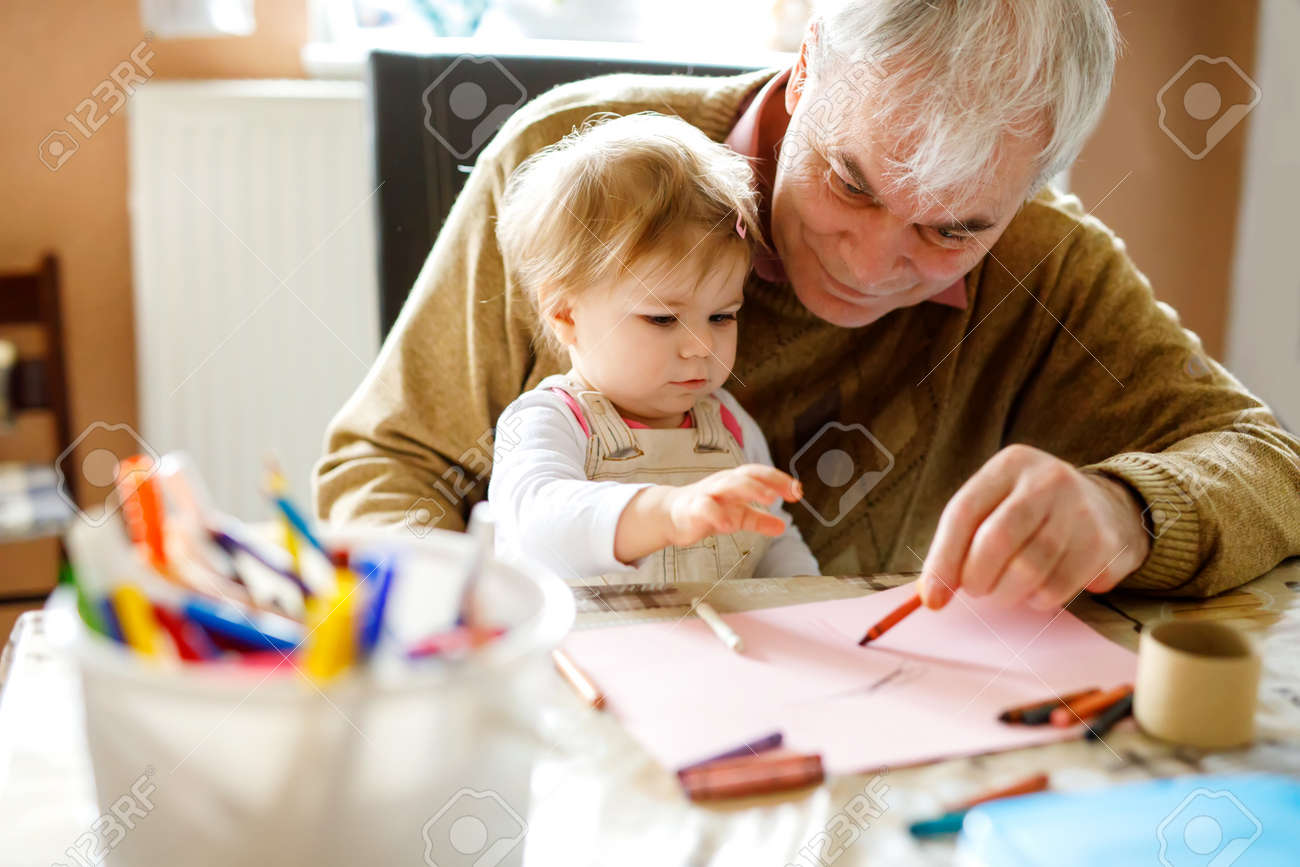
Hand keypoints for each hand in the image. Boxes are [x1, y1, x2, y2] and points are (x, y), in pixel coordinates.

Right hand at [662, 464, 802, 547]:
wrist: (672, 515)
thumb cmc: (708, 509)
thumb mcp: (738, 515)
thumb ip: (759, 520)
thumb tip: (782, 526)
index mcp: (735, 482)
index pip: (759, 474)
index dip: (779, 480)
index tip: (797, 491)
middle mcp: (723, 484)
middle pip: (745, 475)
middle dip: (766, 482)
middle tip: (784, 493)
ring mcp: (707, 494)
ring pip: (728, 485)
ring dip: (749, 490)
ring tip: (767, 500)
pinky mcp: (692, 509)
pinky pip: (705, 508)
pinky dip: (718, 515)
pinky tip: (730, 526)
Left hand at [918, 445, 1150, 610]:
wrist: (1108, 507)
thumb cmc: (1031, 513)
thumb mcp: (995, 506)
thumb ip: (959, 541)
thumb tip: (931, 594)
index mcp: (1011, 464)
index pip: (964, 512)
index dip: (942, 559)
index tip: (931, 597)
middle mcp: (1047, 479)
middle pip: (997, 539)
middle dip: (976, 578)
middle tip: (975, 590)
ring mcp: (1080, 509)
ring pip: (1028, 569)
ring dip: (1006, 593)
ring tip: (1004, 590)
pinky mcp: (1103, 543)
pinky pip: (1057, 588)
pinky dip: (1038, 599)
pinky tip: (1037, 589)